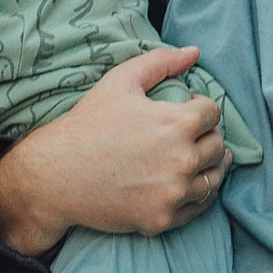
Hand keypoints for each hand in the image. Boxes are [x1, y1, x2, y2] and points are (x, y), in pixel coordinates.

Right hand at [0, 46, 231, 253]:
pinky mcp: (163, 219)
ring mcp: (173, 193)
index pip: (214, 113)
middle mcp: (182, 160)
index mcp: (178, 123)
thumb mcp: (120, 81)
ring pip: (214, 179)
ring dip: (208, 167)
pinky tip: (182, 184)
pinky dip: (195, 195)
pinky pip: (198, 207)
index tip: (187, 110)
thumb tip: (194, 52)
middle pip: (218, 146)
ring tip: (192, 160)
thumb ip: (160, 62)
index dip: (201, 107)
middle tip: (189, 136)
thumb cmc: (86, 125)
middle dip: (207, 137)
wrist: (54, 176)